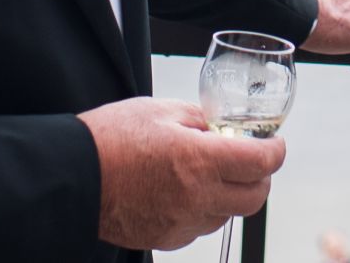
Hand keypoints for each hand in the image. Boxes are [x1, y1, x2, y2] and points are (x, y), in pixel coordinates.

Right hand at [77, 96, 285, 250]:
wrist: (74, 174)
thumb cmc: (111, 138)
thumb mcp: (161, 111)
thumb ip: (201, 120)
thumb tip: (223, 129)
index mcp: (199, 160)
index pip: (261, 163)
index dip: (275, 151)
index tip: (274, 144)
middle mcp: (196, 198)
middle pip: (255, 198)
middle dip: (259, 177)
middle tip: (249, 160)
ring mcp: (182, 224)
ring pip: (228, 215)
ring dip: (229, 195)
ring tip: (206, 173)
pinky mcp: (166, 239)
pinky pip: (200, 227)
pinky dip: (203, 210)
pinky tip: (183, 190)